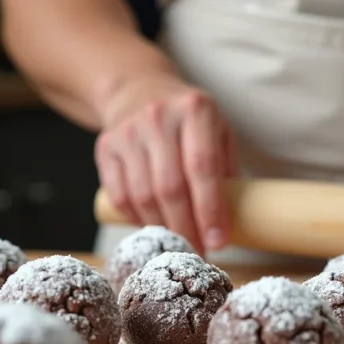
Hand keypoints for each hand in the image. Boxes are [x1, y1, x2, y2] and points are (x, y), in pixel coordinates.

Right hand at [94, 74, 237, 252]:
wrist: (137, 90)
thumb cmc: (187, 119)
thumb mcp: (217, 128)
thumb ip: (226, 168)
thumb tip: (237, 219)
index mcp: (195, 109)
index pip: (203, 167)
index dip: (211, 209)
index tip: (219, 241)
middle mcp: (159, 117)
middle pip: (171, 187)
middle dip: (187, 228)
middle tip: (199, 252)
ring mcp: (128, 132)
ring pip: (144, 195)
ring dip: (164, 228)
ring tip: (180, 244)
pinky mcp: (106, 148)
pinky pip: (120, 196)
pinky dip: (138, 220)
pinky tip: (153, 228)